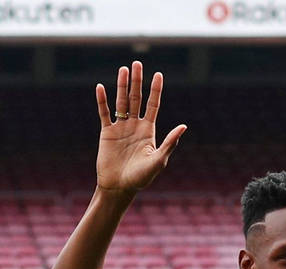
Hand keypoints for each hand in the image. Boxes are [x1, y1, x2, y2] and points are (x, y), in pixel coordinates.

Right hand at [95, 61, 185, 195]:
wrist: (119, 188)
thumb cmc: (141, 178)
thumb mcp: (158, 160)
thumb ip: (170, 143)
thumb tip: (184, 126)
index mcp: (149, 131)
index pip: (153, 105)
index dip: (155, 90)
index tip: (158, 74)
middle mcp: (135, 126)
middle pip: (137, 99)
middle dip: (138, 81)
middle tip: (138, 63)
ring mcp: (121, 128)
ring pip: (121, 102)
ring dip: (122, 86)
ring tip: (123, 69)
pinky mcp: (107, 133)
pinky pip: (104, 113)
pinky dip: (102, 101)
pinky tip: (101, 87)